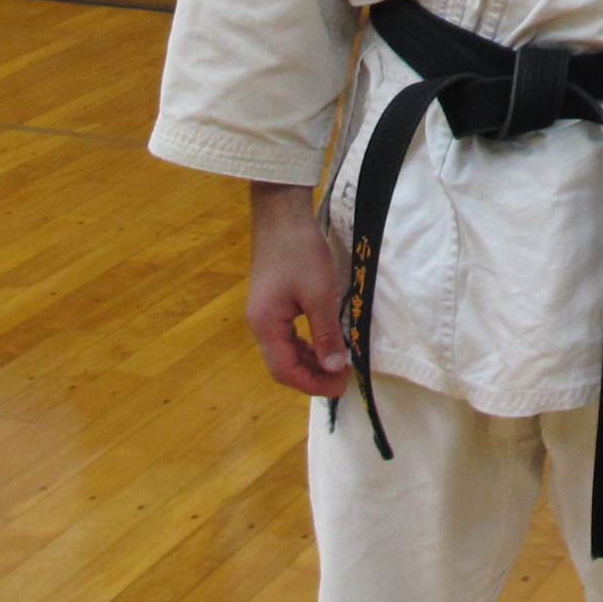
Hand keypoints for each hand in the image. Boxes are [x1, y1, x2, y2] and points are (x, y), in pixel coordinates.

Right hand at [246, 181, 352, 396]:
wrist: (282, 214)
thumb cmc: (301, 252)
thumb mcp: (319, 295)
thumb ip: (326, 334)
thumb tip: (334, 368)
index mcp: (266, 326)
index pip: (285, 371)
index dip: (313, 384)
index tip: (341, 387)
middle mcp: (259, 325)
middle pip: (283, 365)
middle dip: (312, 376)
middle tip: (343, 378)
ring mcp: (263, 314)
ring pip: (285, 351)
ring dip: (310, 361)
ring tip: (338, 364)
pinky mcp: (272, 303)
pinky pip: (287, 336)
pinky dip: (306, 345)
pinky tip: (324, 343)